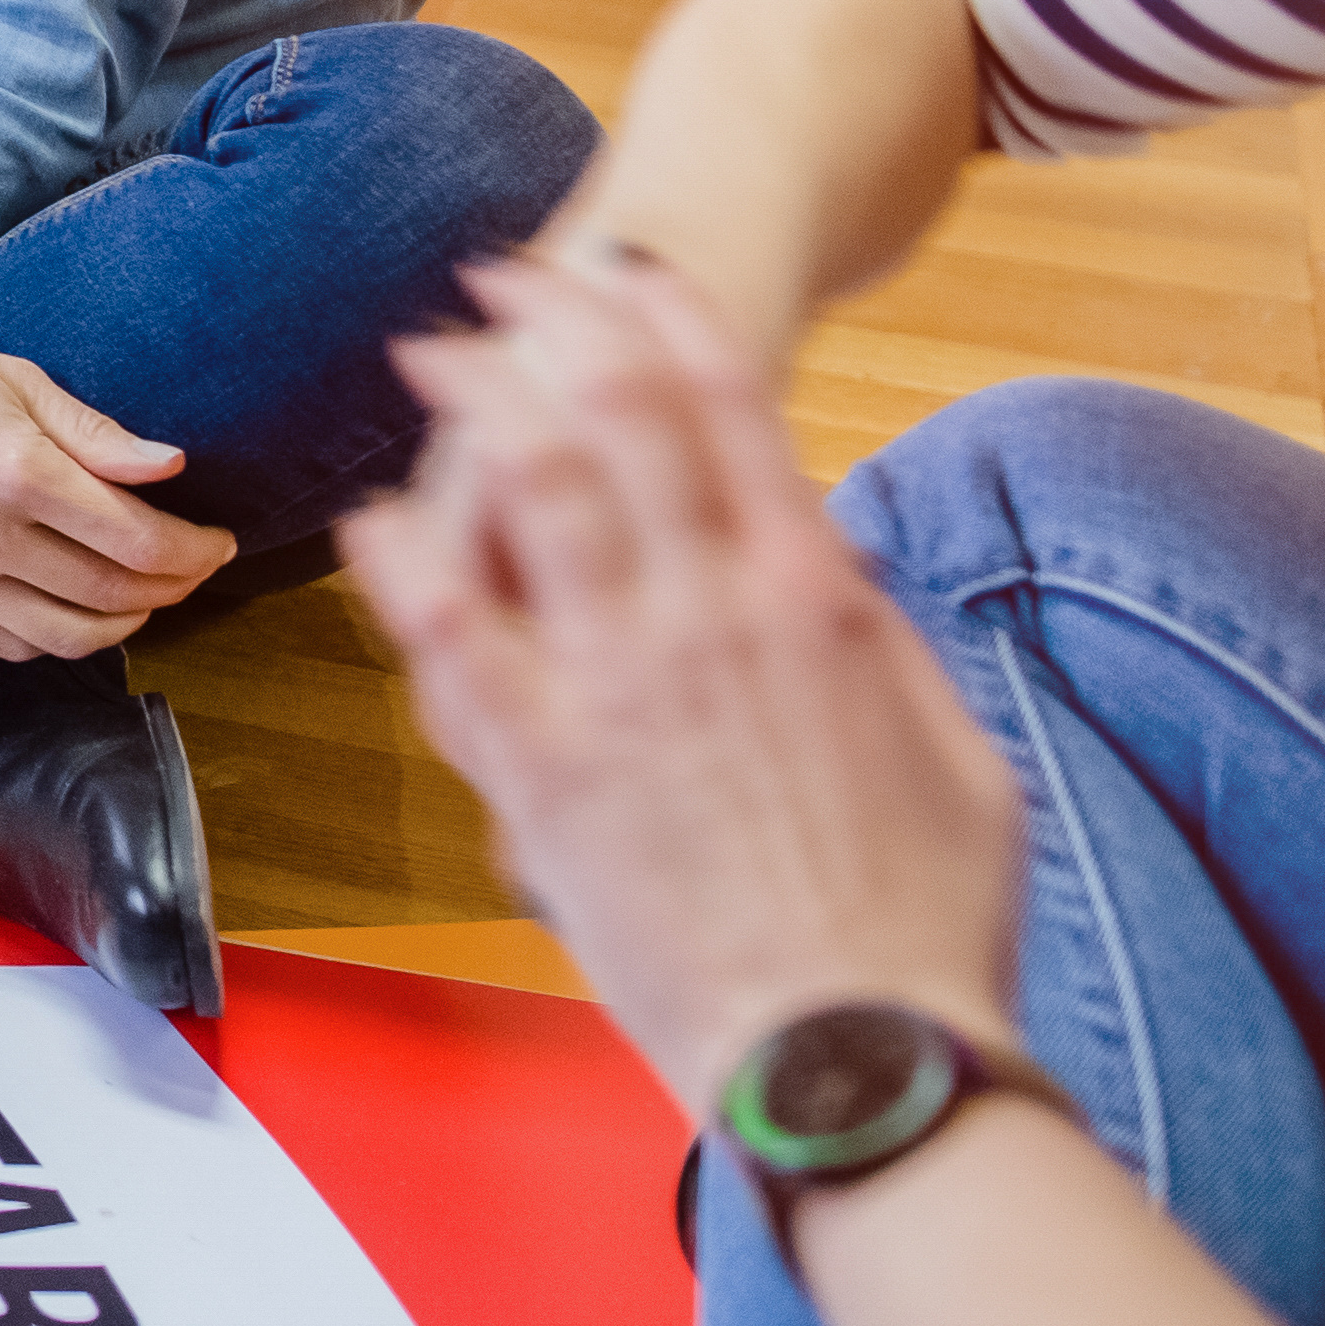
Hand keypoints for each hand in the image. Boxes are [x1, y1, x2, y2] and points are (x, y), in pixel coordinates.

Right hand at [0, 247, 226, 657]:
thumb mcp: (15, 378)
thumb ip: (96, 433)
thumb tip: (173, 467)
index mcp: (16, 470)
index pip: (138, 541)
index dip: (194, 551)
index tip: (218, 542)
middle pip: (113, 593)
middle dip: (172, 587)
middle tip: (194, 569)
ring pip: (69, 635)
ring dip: (126, 622)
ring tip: (147, 595)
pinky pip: (12, 644)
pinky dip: (62, 636)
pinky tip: (80, 608)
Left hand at [339, 253, 1025, 1113]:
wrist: (862, 1057)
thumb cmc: (925, 926)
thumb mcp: (951, 747)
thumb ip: (879, 648)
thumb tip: (829, 573)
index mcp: (815, 596)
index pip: (730, 405)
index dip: (665, 319)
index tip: (624, 269)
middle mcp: (710, 611)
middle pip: (615, 413)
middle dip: (552, 323)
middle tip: (500, 280)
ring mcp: (617, 685)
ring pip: (527, 486)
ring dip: (472, 402)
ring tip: (429, 352)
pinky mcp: (540, 771)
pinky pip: (449, 632)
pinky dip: (407, 558)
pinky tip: (373, 521)